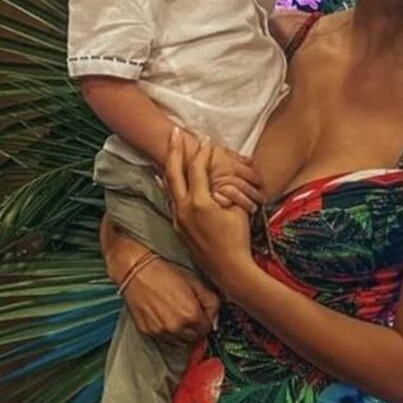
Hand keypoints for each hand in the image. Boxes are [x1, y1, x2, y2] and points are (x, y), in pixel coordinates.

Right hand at [120, 255, 220, 343]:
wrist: (136, 271)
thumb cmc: (164, 273)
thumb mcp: (195, 283)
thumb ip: (211, 302)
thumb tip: (215, 316)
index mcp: (191, 315)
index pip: (208, 329)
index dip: (206, 320)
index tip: (202, 314)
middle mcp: (176, 327)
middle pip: (194, 338)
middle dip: (194, 327)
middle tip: (188, 313)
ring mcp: (160, 332)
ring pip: (178, 340)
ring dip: (180, 331)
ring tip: (173, 312)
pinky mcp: (147, 332)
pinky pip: (162, 338)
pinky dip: (165, 330)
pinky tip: (162, 315)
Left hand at [162, 129, 253, 290]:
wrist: (229, 270)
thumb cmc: (238, 241)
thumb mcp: (237, 211)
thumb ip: (226, 191)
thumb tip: (219, 180)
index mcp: (200, 203)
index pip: (197, 169)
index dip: (201, 153)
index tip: (205, 141)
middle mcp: (183, 209)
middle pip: (173, 172)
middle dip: (174, 150)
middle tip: (174, 132)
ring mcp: (178, 220)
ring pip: (168, 187)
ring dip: (169, 167)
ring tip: (168, 152)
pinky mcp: (178, 228)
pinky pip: (170, 200)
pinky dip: (168, 186)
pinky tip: (165, 179)